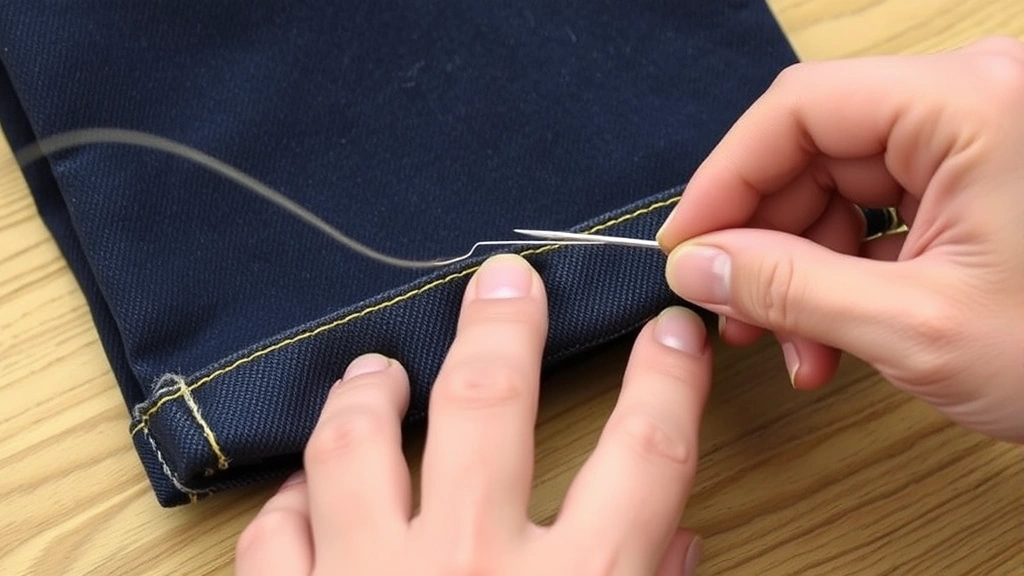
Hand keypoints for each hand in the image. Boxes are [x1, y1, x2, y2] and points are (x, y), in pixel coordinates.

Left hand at [235, 254, 710, 575]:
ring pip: (354, 448)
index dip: (667, 378)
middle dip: (500, 328)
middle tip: (503, 281)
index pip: (645, 453)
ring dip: (366, 395)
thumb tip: (674, 543)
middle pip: (486, 405)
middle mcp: (470, 567)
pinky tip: (306, 489)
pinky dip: (292, 504)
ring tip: (375, 371)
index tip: (669, 328)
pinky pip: (276, 537)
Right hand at [656, 37, 1023, 442]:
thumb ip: (788, 288)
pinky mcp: (976, 180)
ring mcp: (976, 140)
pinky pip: (876, 211)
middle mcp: (972, 103)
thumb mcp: (915, 327)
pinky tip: (831, 334)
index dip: (726, 180)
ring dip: (800, 270)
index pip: (798, 110)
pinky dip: (842, 272)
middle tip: (733, 310)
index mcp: (969, 106)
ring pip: (837, 187)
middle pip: (813, 150)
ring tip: (793, 348)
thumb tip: (697, 265)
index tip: (687, 246)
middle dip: (765, 240)